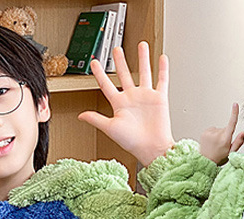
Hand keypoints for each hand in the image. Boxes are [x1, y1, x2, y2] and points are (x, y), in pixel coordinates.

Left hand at [78, 42, 174, 165]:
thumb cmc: (132, 142)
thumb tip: (81, 116)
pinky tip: (162, 58)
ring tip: (141, 45)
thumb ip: (96, 119)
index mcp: (119, 104)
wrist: (152, 148)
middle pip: (125, 75)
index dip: (99, 74)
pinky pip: (162, 80)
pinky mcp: (159, 98)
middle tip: (116, 49)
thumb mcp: (110, 128)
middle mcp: (132, 99)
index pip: (107, 85)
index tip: (94, 63)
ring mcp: (146, 97)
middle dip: (120, 62)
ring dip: (143, 59)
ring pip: (144, 73)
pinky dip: (163, 69)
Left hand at [199, 103, 243, 164]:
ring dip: (218, 135)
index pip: (231, 124)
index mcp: (225, 139)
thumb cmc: (219, 158)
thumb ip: (238, 142)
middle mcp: (217, 135)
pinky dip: (213, 134)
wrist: (205, 162)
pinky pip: (212, 130)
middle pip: (225, 128)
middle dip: (225, 135)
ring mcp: (209, 133)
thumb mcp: (231, 153)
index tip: (235, 104)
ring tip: (215, 145)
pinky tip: (211, 142)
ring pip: (219, 129)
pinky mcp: (204, 132)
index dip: (234, 113)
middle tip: (221, 145)